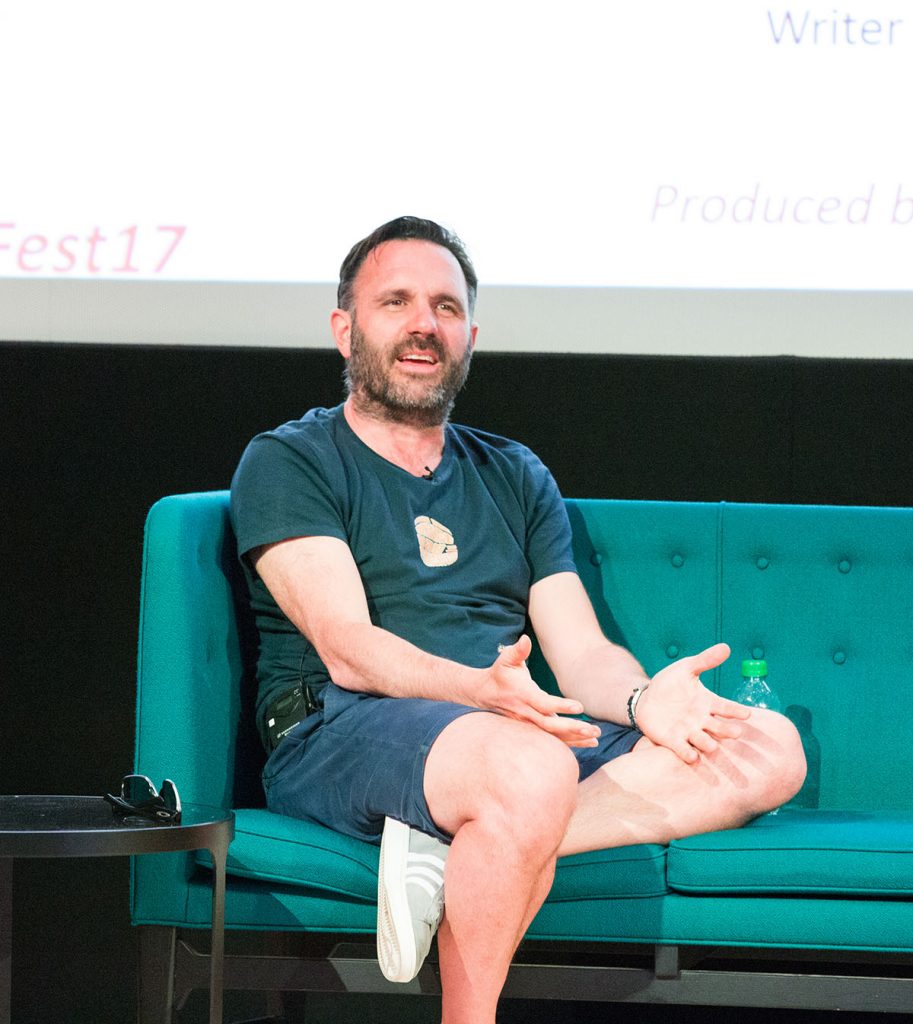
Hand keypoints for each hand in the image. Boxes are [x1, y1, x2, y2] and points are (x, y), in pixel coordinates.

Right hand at [476, 635, 600, 747]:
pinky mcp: (533, 729)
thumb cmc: (500, 673)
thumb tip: (525, 639)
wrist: (485, 693)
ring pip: (552, 736)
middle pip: (550, 725)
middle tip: (593, 729)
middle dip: (572, 728)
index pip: (543, 703)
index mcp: (523, 694)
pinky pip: (552, 739)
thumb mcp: (506, 659)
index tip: (580, 706)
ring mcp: (529, 723)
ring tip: (595, 738)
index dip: (560, 706)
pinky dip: (570, 742)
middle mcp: (526, 712)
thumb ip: (518, 651)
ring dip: (575, 738)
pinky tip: (588, 742)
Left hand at [636, 643, 749, 763]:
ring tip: (712, 746)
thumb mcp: (686, 668)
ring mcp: (688, 732)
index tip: (747, 714)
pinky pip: (682, 749)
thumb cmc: (670, 684)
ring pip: (702, 741)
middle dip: (727, 731)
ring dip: (707, 744)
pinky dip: (687, 754)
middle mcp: (701, 720)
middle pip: (718, 727)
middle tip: (737, 733)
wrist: (647, 699)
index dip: (736, 711)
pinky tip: (692, 757)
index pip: (725, 707)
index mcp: (707, 702)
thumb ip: (704, 660)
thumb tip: (726, 647)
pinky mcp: (672, 740)